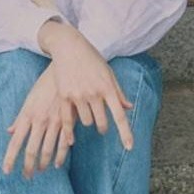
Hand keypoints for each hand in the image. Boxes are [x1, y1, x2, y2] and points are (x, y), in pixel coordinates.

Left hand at [2, 67, 75, 177]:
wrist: (63, 72)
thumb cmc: (44, 86)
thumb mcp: (29, 100)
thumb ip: (20, 118)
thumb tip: (10, 131)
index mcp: (27, 116)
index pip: (15, 142)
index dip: (10, 158)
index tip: (6, 171)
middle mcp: (39, 121)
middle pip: (31, 149)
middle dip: (27, 166)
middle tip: (26, 176)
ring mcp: (54, 122)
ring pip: (47, 149)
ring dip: (43, 163)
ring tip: (39, 171)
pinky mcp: (67, 122)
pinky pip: (63, 144)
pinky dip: (60, 156)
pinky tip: (57, 164)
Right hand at [38, 21, 134, 150]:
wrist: (69, 46)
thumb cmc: (92, 59)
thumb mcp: (108, 73)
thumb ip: (118, 92)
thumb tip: (128, 107)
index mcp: (108, 87)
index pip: (119, 115)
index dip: (125, 133)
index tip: (129, 147)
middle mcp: (94, 93)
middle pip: (101, 122)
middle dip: (103, 127)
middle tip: (102, 127)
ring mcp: (78, 95)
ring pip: (86, 121)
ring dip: (88, 121)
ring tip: (86, 113)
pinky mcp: (64, 95)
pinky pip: (68, 119)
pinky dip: (70, 131)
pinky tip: (71, 140)